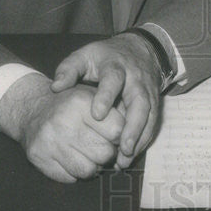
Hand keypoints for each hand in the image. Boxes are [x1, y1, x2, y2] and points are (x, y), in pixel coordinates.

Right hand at [0, 72, 124, 181]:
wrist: (33, 110)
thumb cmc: (72, 105)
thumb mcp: (93, 97)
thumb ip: (115, 112)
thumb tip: (133, 138)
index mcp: (81, 102)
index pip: (118, 131)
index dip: (121, 136)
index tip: (116, 136)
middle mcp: (64, 121)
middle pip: (105, 153)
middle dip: (108, 152)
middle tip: (101, 146)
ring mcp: (50, 141)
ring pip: (89, 171)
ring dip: (93, 166)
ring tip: (88, 153)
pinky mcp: (39, 158)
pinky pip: (69, 178)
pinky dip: (74, 172)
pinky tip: (71, 158)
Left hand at [50, 32, 162, 167]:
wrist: (139, 49)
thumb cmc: (105, 56)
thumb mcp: (85, 55)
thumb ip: (69, 69)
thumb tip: (55, 87)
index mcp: (116, 66)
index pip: (113, 79)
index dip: (107, 96)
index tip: (97, 115)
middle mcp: (136, 79)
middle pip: (139, 101)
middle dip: (133, 125)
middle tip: (122, 147)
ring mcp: (148, 91)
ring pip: (149, 115)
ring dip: (139, 138)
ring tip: (124, 160)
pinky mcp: (154, 102)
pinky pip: (152, 122)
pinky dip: (143, 140)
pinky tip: (130, 156)